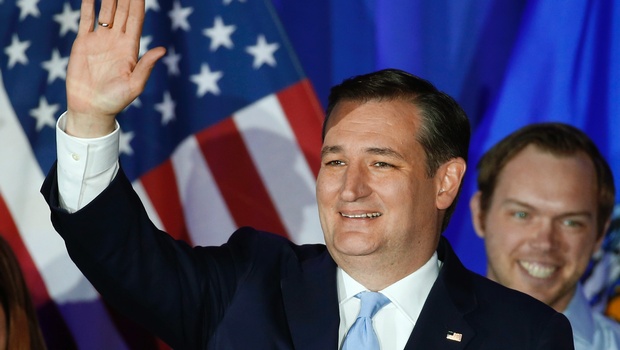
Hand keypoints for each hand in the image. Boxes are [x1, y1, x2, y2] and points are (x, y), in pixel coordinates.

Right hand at [65, 0, 165, 137]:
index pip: (135, 20)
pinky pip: (86, 20)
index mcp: (130, 49)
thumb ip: (146, 65)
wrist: (91, 109)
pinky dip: (88, 6)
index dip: (138, 4)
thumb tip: (163, 49)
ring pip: (106, 13)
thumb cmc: (115, 101)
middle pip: (122, 12)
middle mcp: (116, 41)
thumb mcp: (135, 85)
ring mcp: (100, 40)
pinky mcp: (83, 43)